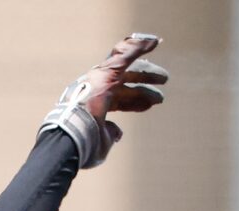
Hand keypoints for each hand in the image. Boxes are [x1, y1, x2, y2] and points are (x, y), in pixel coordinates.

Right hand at [39, 33, 168, 167]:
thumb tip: (118, 132)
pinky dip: (139, 46)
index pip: (121, 100)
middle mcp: (100, 89)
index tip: (150, 103)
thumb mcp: (102, 140)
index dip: (136, 101)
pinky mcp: (108, 71)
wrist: (73, 132)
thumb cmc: (84, 141)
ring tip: (165, 78)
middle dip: (144, 82)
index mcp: (98, 106)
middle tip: (162, 82)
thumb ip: (110, 134)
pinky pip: (127, 54)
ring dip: (147, 72)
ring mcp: (103, 79)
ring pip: (129, 68)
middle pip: (126, 82)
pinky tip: (154, 41)